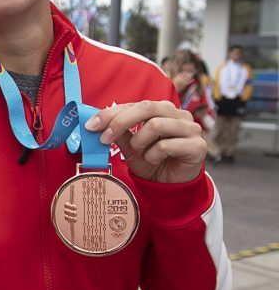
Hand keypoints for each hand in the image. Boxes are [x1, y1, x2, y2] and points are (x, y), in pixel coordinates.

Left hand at [85, 101, 205, 183]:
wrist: (171, 184)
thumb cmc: (152, 161)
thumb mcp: (130, 147)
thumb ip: (119, 133)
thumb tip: (96, 123)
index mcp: (161, 110)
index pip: (133, 104)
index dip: (110, 113)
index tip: (91, 126)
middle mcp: (178, 114)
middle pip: (146, 107)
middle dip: (120, 122)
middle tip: (104, 139)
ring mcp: (191, 128)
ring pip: (156, 125)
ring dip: (139, 142)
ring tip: (140, 152)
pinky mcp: (198, 145)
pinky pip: (166, 145)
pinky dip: (152, 155)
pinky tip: (154, 160)